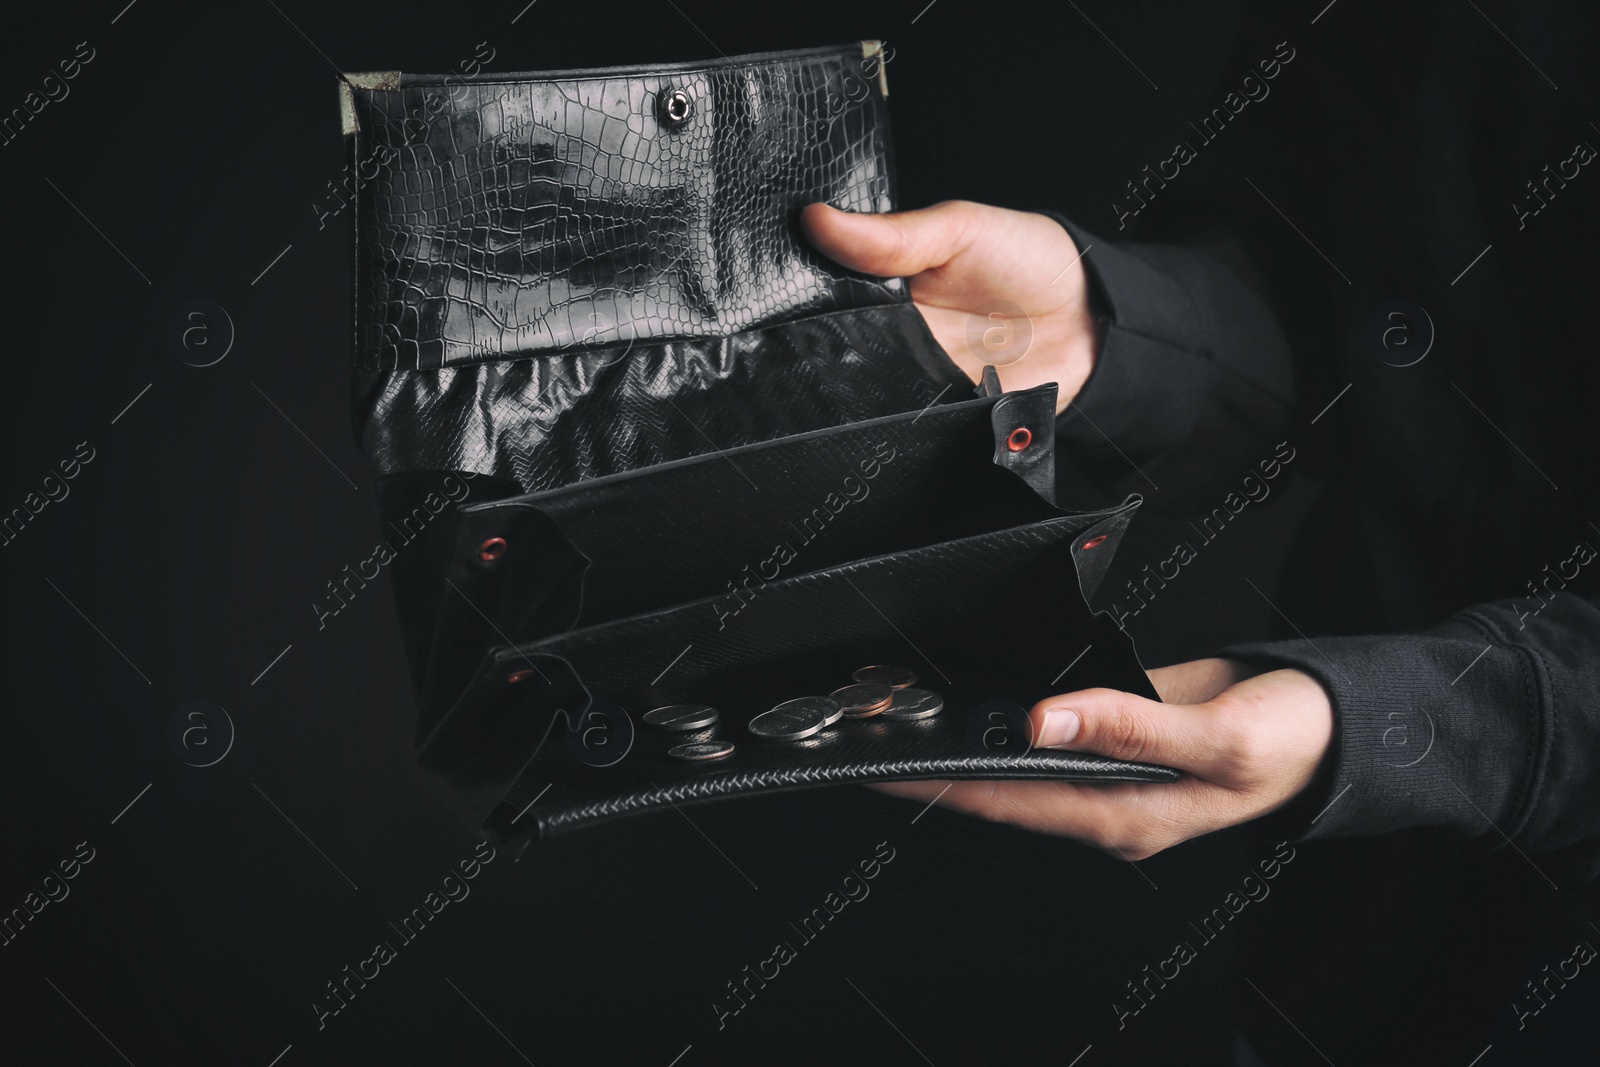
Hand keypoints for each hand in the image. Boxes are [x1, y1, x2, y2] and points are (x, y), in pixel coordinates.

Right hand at [801, 201, 1097, 413]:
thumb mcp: (959, 229)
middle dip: (815, 349)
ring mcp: (912, 378)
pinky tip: (872, 414)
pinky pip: (898, 425)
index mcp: (887, 283)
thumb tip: (817, 219)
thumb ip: (891, 235)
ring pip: (858, 391)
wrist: (1092, 324)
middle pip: (833, 348)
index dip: (800, 297)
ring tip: (831, 381)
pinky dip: (886, 422)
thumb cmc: (1032, 261)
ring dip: (847, 390)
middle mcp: (892, 334)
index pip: (826, 294)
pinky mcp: (935, 417)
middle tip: (795, 345)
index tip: (775, 299)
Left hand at [873, 659, 1334, 858]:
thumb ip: (1130, 728)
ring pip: (1017, 762)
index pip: (1010, 803)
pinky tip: (970, 698)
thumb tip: (1042, 721)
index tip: (883, 769)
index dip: (941, 786)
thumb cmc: (1294, 742)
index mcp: (1127, 817)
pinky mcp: (1114, 737)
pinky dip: (1003, 718)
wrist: (1333, 720)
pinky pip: (1046, 730)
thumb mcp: (1221, 738)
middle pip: (999, 790)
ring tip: (901, 716)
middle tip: (869, 734)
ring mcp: (1108, 771)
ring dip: (963, 742)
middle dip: (934, 767)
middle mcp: (1107, 802)